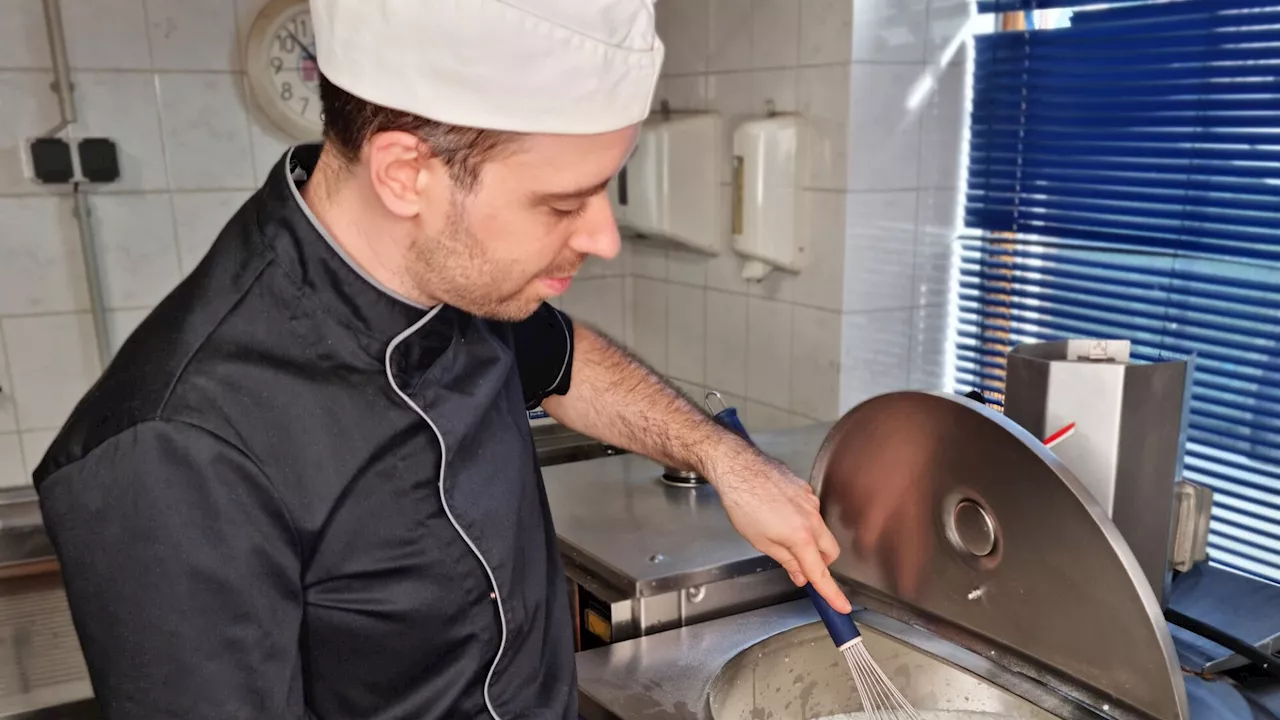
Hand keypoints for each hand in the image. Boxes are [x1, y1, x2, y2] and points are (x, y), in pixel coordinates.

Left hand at [708, 447, 852, 613]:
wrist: (738, 467)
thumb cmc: (743, 503)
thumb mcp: (761, 542)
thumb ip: (786, 561)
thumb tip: (800, 576)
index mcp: (801, 537)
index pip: (820, 573)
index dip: (832, 593)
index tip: (841, 607)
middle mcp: (812, 518)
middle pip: (830, 551)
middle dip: (820, 563)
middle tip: (800, 565)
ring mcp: (811, 501)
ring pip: (821, 530)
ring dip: (809, 539)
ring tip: (779, 532)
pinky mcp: (805, 488)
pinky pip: (812, 512)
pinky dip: (802, 520)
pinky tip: (780, 513)